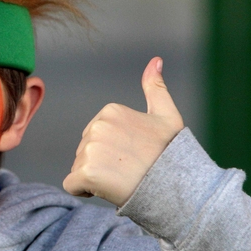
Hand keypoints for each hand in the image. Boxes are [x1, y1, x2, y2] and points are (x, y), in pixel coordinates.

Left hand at [63, 57, 183, 206]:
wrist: (178, 189)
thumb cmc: (173, 155)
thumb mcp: (167, 116)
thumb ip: (155, 88)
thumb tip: (155, 60)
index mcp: (110, 112)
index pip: (96, 137)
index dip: (113, 151)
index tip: (134, 156)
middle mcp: (97, 127)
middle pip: (85, 152)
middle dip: (101, 164)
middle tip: (129, 170)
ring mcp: (90, 149)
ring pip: (79, 168)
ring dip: (95, 178)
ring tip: (123, 180)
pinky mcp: (86, 172)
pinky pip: (72, 185)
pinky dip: (84, 191)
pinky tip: (108, 190)